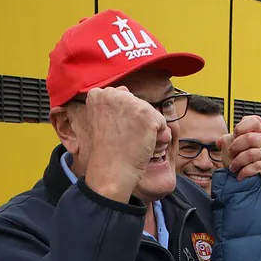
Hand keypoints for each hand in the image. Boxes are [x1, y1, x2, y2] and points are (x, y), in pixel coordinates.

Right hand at [81, 86, 166, 201]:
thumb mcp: (101, 120)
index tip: (115, 131)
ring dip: (149, 131)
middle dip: (138, 123)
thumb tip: (127, 90)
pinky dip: (158, 138)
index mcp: (98, 94)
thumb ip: (113, 104)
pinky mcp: (147, 115)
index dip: (125, 118)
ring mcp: (131, 103)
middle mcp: (114, 94)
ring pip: (152, 115)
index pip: (125, 97)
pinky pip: (162, 124)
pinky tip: (144, 146)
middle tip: (124, 139)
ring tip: (133, 143)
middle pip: (140, 105)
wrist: (112, 170)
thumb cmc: (108, 151)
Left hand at [218, 116, 260, 203]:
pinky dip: (245, 172)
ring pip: (251, 153)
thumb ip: (229, 144)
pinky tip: (240, 176)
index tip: (235, 135)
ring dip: (237, 162)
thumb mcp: (239, 153)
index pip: (255, 120)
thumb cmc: (252, 168)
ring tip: (233, 169)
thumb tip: (220, 142)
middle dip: (235, 146)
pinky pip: (257, 166)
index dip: (242, 126)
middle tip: (230, 154)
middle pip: (250, 137)